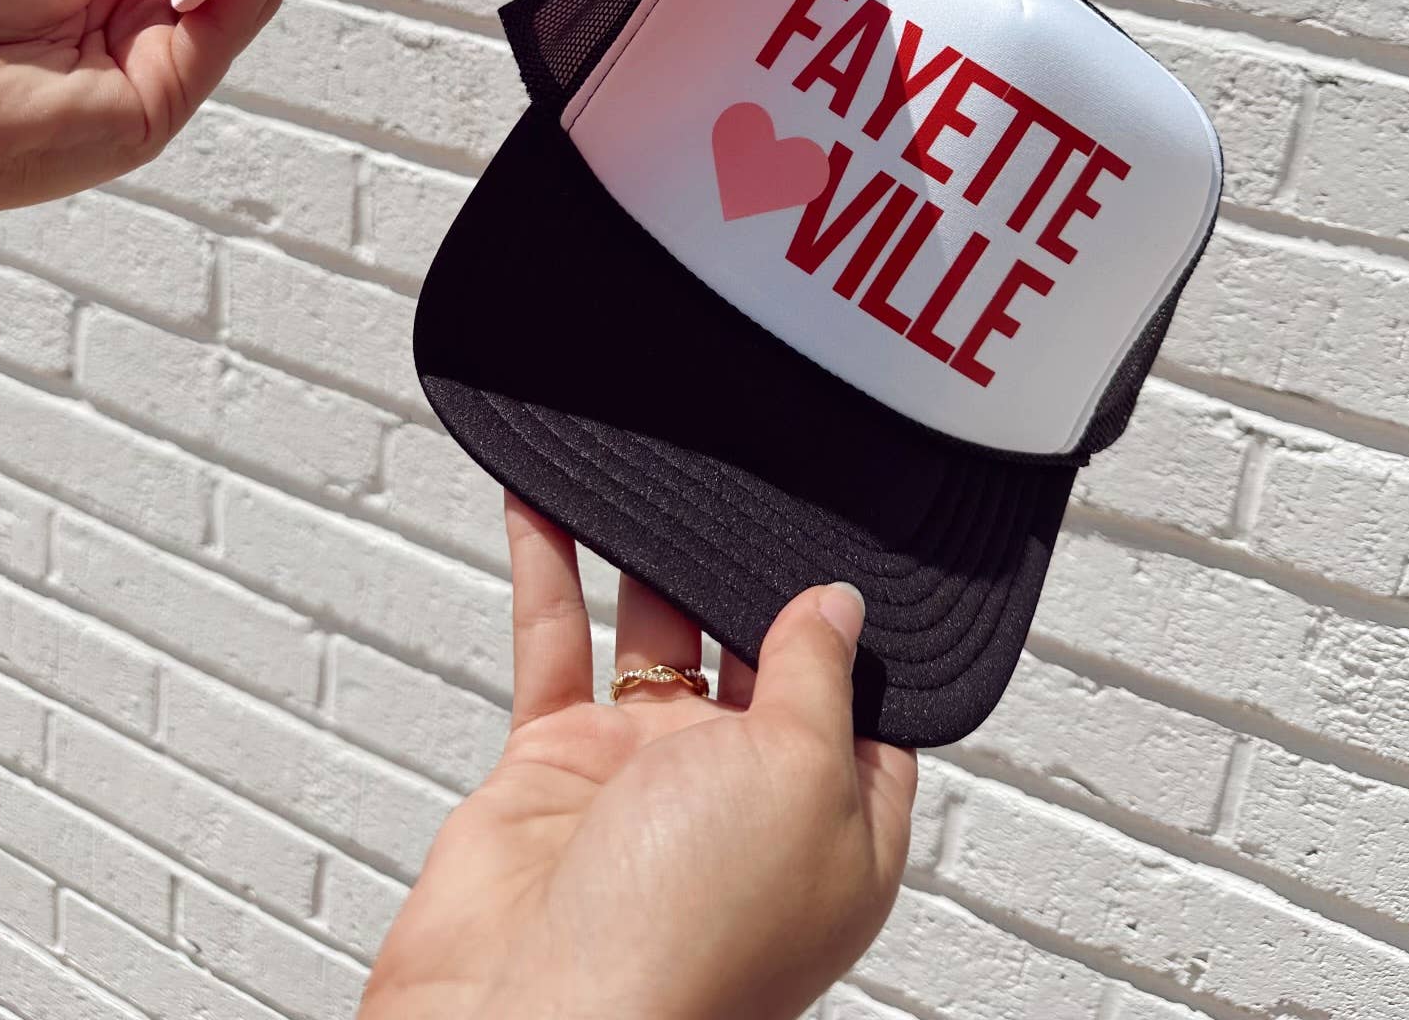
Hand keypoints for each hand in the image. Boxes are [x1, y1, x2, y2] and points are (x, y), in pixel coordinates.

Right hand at [362, 495, 916, 1019]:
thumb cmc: (685, 941)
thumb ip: (817, 680)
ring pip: (652, 637)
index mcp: (831, 825)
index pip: (861, 707)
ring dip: (647, 557)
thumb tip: (837, 607)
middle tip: (743, 478)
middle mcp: (739, 803)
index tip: (845, 538)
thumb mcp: (801, 780)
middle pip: (752, 655)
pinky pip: (554, 645)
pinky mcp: (554, 770)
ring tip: (655, 466)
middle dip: (745, 574)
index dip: (854, 628)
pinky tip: (547, 505)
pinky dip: (547, 570)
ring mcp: (642, 784)